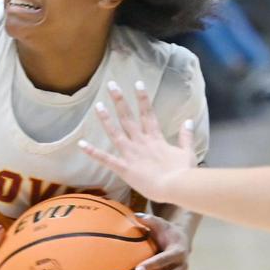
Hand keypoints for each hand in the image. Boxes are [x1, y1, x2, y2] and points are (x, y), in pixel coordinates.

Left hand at [80, 80, 195, 204]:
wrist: (176, 186)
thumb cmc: (183, 172)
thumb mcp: (187, 152)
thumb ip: (186, 136)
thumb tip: (188, 121)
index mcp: (156, 139)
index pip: (147, 114)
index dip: (142, 98)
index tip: (137, 83)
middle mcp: (141, 142)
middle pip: (128, 118)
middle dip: (119, 101)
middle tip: (111, 85)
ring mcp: (131, 154)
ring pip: (115, 133)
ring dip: (106, 119)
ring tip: (97, 106)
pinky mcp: (124, 168)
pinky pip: (106, 159)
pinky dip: (93, 152)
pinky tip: (81, 144)